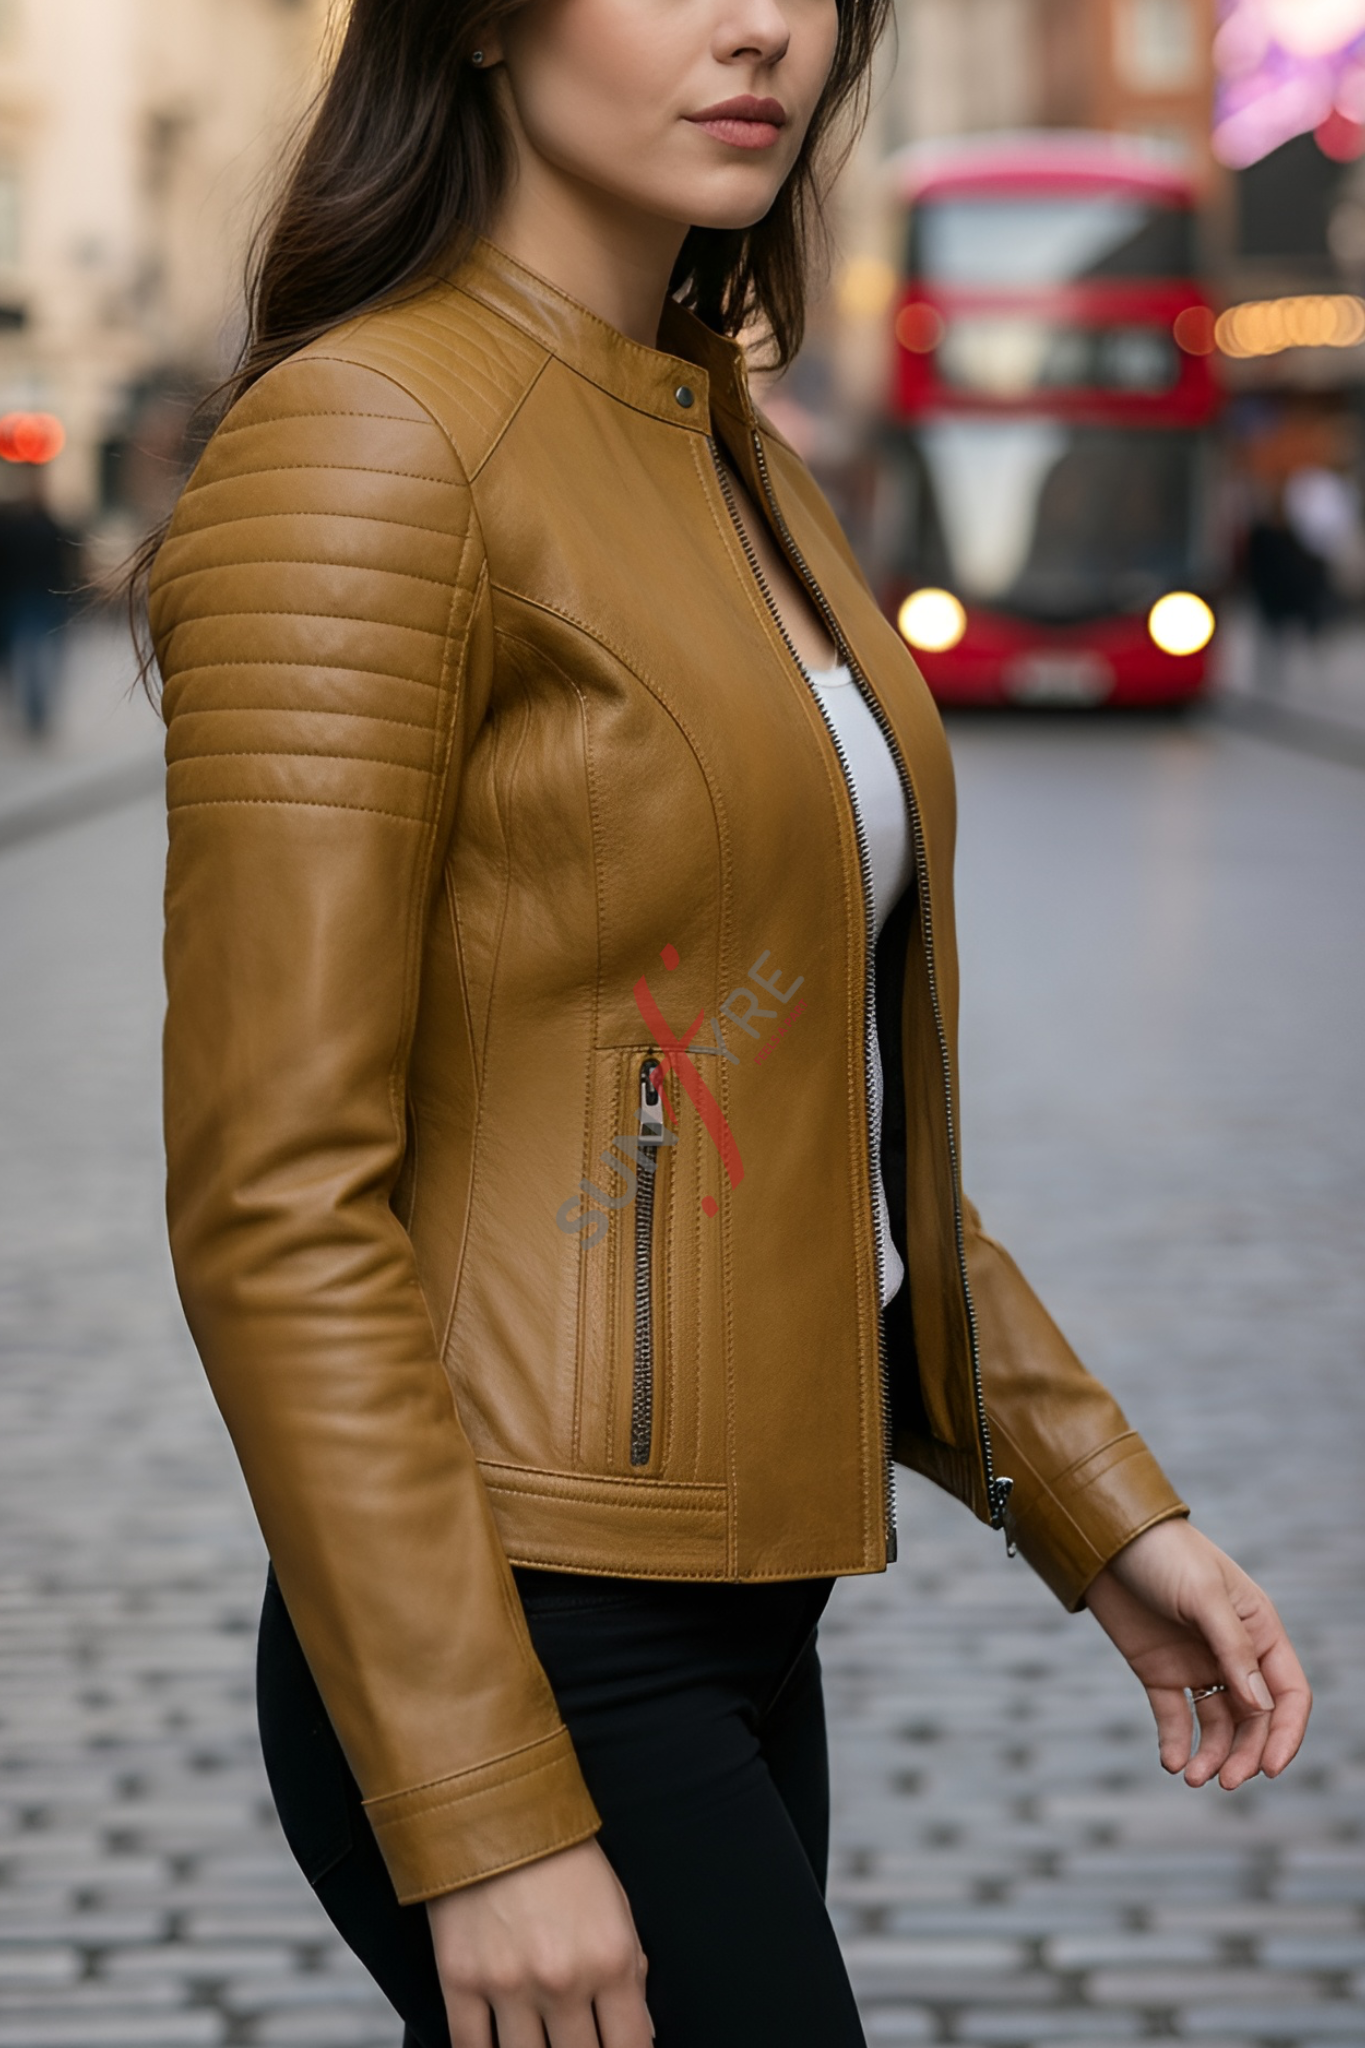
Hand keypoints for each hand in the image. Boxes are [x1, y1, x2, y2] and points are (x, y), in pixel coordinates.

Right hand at [426, 1836, 651, 2047]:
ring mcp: (508, 1985)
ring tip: (538, 2041)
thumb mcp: (615, 1903)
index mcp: (610, 1960)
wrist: (492, 1804)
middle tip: (575, 2040)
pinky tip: (496, 2046)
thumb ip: (630, 1970)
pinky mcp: (460, 1981)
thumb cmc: (558, 1851)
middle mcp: (563, 1980)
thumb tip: (641, 2030)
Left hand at [1084, 1518, 1310, 1790]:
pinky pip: (1174, 1717)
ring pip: (1216, 1726)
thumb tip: (1262, 1706)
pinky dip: (1176, 1743)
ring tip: (1193, 1778)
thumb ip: (1232, 1649)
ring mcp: (1196, 1665)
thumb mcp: (1203, 1595)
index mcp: (1259, 1630)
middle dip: (1244, 1754)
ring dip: (1211, 1755)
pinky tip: (1172, 1762)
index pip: (1288, 1693)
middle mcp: (1233, 1654)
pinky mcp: (1159, 1672)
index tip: (1269, 1768)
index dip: (1286, 1734)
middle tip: (1225, 1782)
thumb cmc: (1164, 1553)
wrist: (1105, 1539)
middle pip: (1254, 1720)